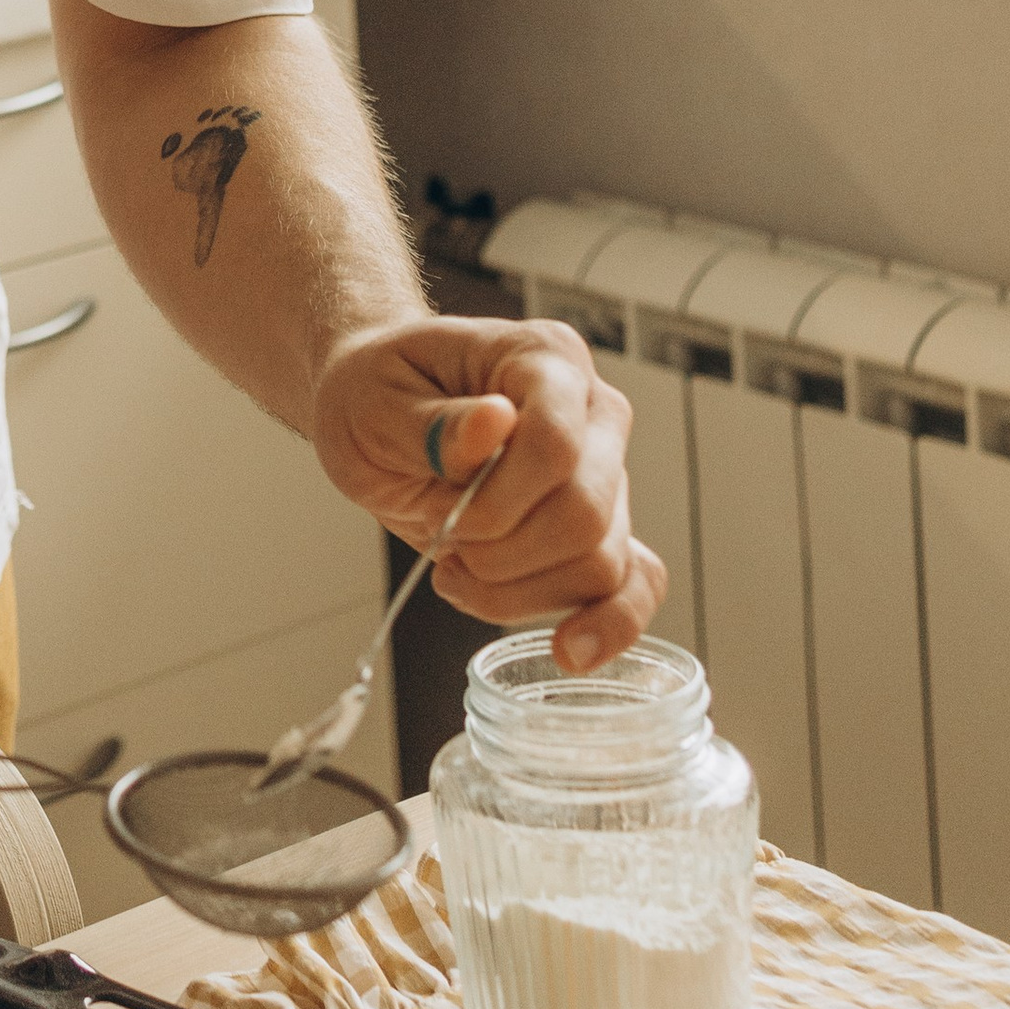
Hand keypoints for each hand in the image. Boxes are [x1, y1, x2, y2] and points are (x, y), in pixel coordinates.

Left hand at [311, 313, 666, 672]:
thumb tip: (497, 423)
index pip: (556, 443)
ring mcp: (606, 473)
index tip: (440, 512)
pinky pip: (636, 584)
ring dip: (520, 591)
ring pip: (601, 561)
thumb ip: (434, 422)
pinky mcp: (602, 528)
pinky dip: (609, 624)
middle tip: (443, 540)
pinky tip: (569, 651)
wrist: (380, 410)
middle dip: (504, 551)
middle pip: (586, 512)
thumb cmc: (376, 392)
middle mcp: (594, 411)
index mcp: (544, 358)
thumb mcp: (373, 401)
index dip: (497, 500)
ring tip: (458, 570)